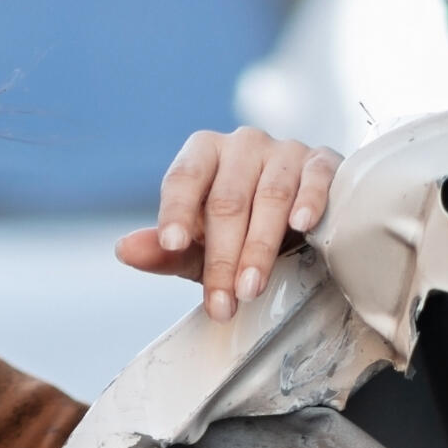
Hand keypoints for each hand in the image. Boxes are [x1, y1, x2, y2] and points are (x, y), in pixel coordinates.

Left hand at [114, 128, 342, 321]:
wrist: (299, 226)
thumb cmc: (240, 234)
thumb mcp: (199, 249)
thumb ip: (165, 252)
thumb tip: (125, 251)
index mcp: (204, 154)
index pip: (184, 178)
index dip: (177, 211)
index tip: (171, 245)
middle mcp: (242, 145)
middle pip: (227, 200)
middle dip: (222, 257)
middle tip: (222, 303)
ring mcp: (284, 150)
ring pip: (270, 195)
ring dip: (260, 247)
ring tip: (251, 288)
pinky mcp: (322, 162)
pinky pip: (316, 177)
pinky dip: (309, 200)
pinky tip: (301, 226)